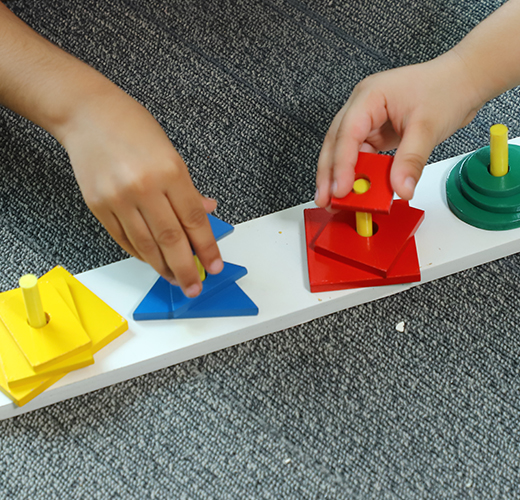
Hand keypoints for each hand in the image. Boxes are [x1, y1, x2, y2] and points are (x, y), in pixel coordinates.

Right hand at [62, 88, 222, 297]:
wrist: (88, 115)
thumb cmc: (133, 129)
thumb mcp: (171, 154)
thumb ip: (188, 189)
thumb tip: (207, 212)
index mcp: (170, 171)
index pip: (194, 220)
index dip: (207, 248)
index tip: (214, 266)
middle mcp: (144, 187)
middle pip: (171, 239)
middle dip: (186, 268)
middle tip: (194, 286)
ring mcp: (118, 198)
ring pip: (146, 245)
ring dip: (163, 267)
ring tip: (175, 278)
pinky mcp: (98, 206)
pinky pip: (123, 239)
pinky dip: (140, 254)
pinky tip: (151, 261)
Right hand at [315, 50, 483, 206]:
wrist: (462, 81)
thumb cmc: (446, 89)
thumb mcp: (428, 128)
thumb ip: (411, 161)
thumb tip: (400, 189)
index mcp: (369, 96)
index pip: (347, 134)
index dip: (341, 164)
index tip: (340, 190)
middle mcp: (362, 107)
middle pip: (335, 144)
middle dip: (329, 174)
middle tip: (327, 200)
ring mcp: (367, 120)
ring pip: (344, 152)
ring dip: (341, 177)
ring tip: (337, 202)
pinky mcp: (374, 132)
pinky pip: (361, 157)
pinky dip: (359, 175)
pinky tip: (358, 191)